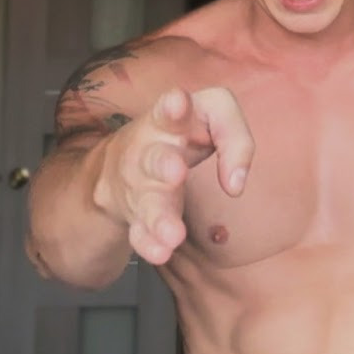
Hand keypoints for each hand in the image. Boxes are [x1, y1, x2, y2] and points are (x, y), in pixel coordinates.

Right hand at [94, 87, 253, 264]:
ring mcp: (137, 185)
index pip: (170, 109)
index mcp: (166, 121)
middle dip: (163, 164)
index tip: (178, 102)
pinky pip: (140, 231)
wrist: (118, 166)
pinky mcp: (135, 214)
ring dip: (160, 217)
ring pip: (148, 201)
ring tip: (173, 234)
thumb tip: (235, 185)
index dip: (174, 106)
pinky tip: (160, 251)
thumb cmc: (178, 136)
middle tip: (176, 172)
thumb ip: (235, 140)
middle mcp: (147, 150)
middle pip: (153, 158)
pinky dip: (150, 242)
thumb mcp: (209, 122)